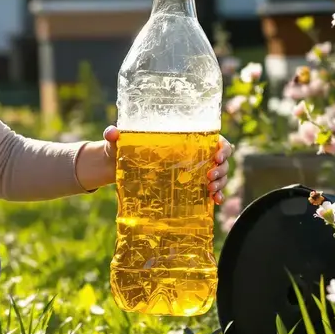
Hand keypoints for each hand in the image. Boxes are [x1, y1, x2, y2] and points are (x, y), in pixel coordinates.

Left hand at [102, 126, 234, 203]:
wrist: (117, 168)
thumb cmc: (121, 149)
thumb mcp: (118, 142)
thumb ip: (115, 135)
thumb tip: (112, 132)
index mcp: (184, 139)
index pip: (214, 139)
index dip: (222, 146)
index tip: (217, 155)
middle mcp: (194, 154)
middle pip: (221, 158)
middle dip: (222, 168)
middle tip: (209, 177)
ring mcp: (194, 171)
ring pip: (220, 174)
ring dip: (221, 182)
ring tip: (210, 190)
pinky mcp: (190, 187)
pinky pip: (211, 190)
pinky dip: (217, 195)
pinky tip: (216, 201)